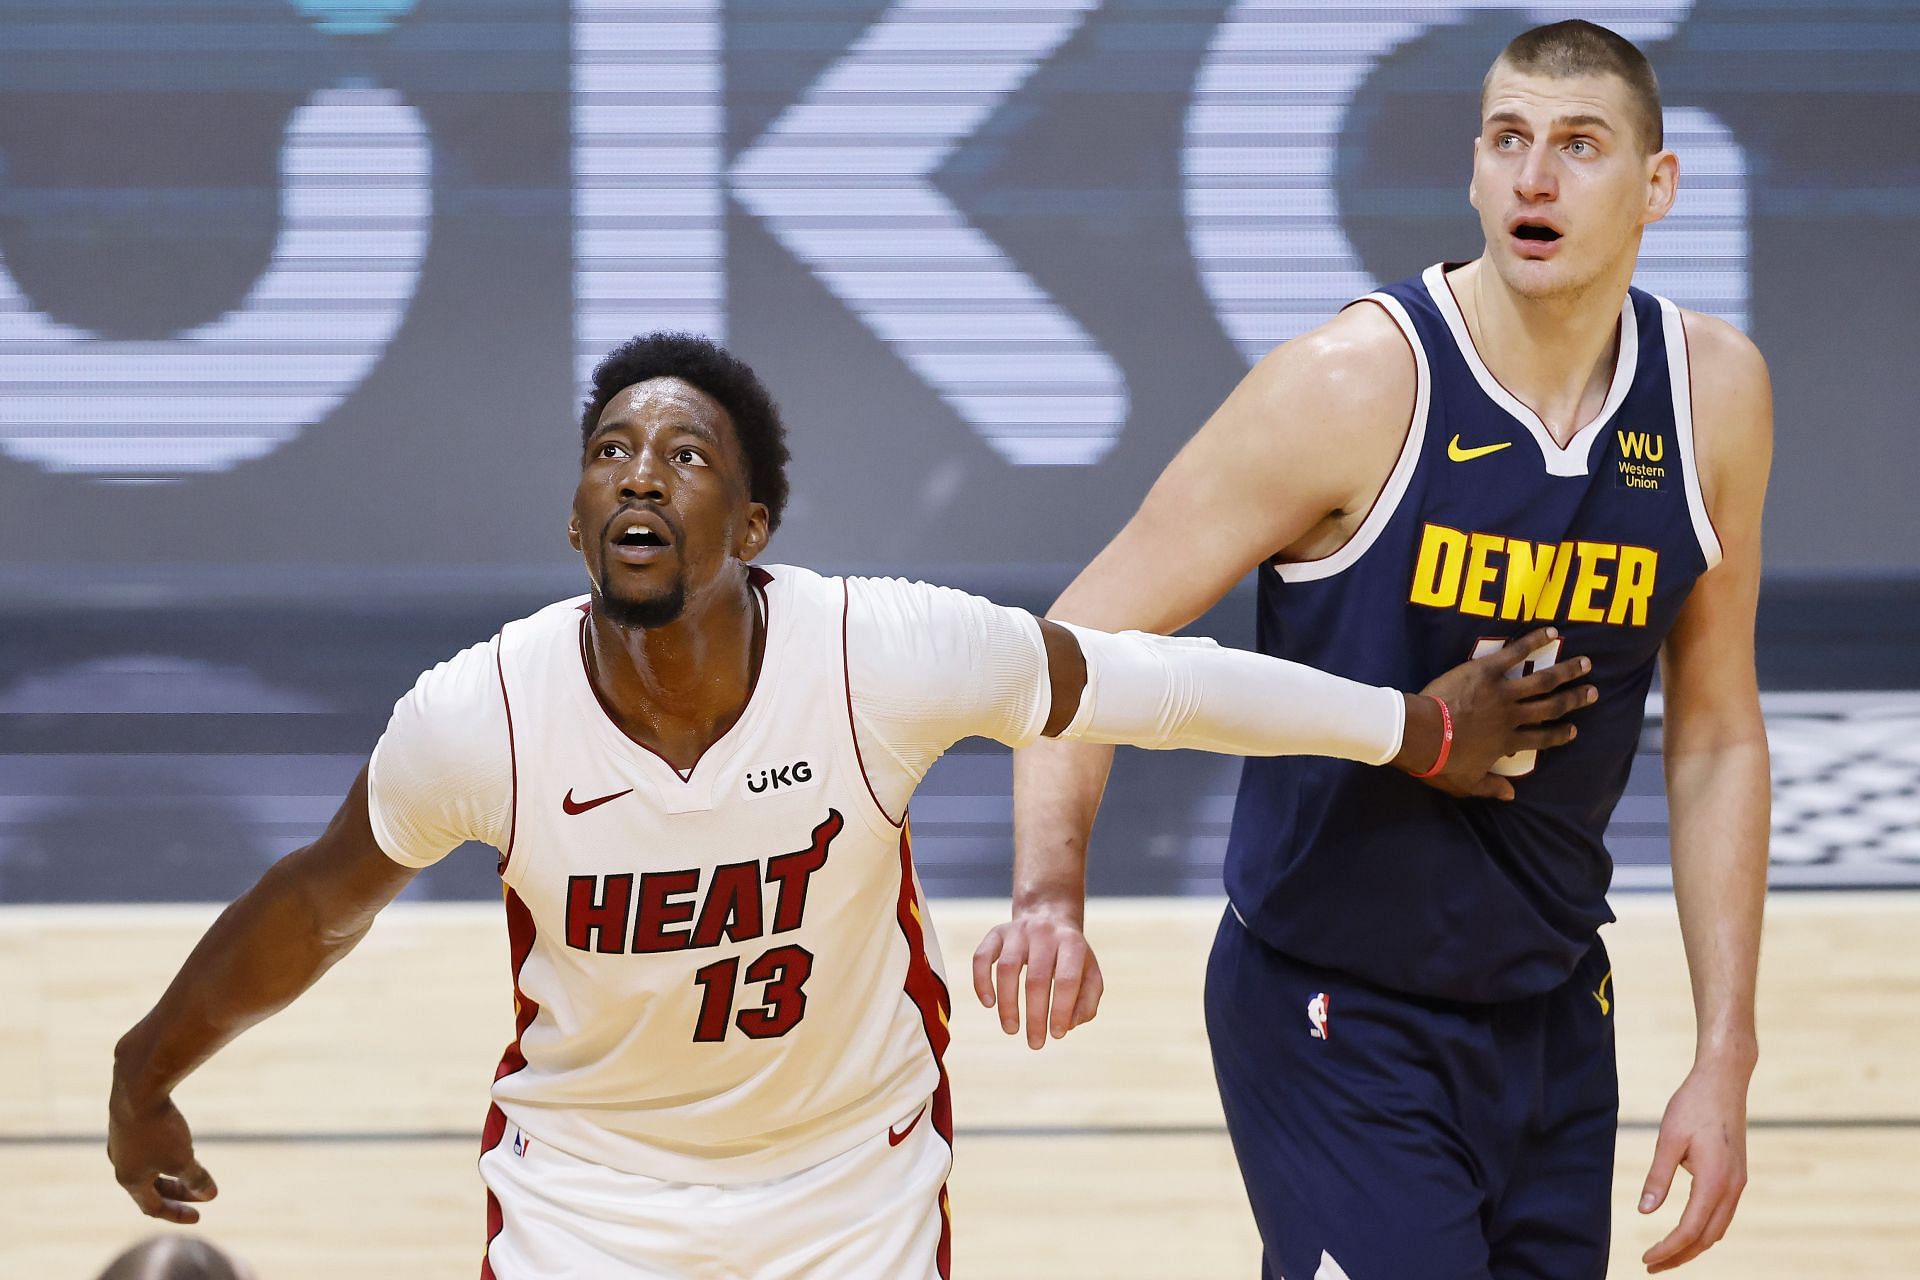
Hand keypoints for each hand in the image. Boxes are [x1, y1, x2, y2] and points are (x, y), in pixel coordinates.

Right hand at [108, 1077, 218, 1223]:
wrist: (138, 1088)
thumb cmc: (159, 1129)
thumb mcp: (182, 1159)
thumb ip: (196, 1179)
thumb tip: (210, 1194)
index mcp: (129, 1180)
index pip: (152, 1207)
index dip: (176, 1214)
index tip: (199, 1217)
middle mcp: (120, 1163)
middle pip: (150, 1187)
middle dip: (178, 1192)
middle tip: (202, 1194)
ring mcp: (120, 1142)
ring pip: (148, 1165)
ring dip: (171, 1171)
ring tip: (193, 1167)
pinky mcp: (126, 1122)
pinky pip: (146, 1145)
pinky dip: (163, 1151)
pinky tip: (177, 1139)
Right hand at [971, 905, 1104, 1048]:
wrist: (1049, 915)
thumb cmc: (1071, 956)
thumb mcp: (1090, 973)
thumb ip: (1087, 1001)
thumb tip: (1069, 1024)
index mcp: (1072, 943)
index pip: (1066, 980)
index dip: (1061, 1010)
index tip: (1057, 1035)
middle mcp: (1044, 933)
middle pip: (1036, 979)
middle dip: (1035, 1016)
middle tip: (1035, 1043)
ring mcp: (1017, 931)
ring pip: (1006, 969)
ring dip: (1007, 1004)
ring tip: (1011, 1029)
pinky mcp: (996, 933)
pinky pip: (982, 957)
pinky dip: (981, 981)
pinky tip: (988, 1003)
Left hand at [1397, 626, 1595, 799]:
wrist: (1423, 734)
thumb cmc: (1440, 761)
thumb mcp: (1465, 784)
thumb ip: (1490, 787)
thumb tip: (1511, 795)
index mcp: (1506, 742)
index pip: (1540, 739)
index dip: (1559, 735)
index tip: (1574, 730)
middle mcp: (1511, 717)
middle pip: (1550, 708)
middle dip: (1573, 700)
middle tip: (1593, 692)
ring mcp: (1502, 692)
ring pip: (1542, 681)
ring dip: (1565, 671)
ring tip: (1585, 663)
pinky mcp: (1487, 671)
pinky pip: (1515, 653)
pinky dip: (1533, 641)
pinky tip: (1550, 632)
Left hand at [1638, 1060, 1750, 1271]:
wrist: (1724, 1080)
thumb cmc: (1693, 1104)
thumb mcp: (1668, 1139)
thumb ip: (1658, 1177)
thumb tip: (1644, 1212)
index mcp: (1715, 1181)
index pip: (1689, 1229)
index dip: (1667, 1249)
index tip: (1646, 1259)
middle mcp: (1732, 1188)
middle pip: (1707, 1238)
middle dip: (1680, 1256)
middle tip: (1651, 1266)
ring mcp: (1738, 1183)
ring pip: (1717, 1229)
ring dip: (1693, 1246)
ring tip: (1665, 1254)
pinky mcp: (1737, 1175)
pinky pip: (1722, 1214)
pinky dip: (1704, 1229)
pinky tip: (1686, 1230)